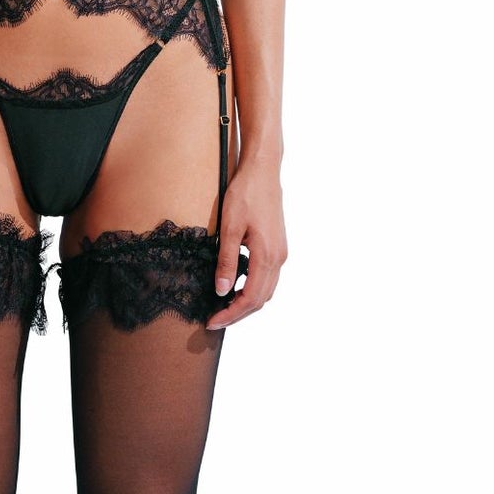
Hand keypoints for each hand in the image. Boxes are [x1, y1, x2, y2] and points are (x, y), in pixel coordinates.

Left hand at [205, 157, 286, 330]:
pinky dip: (252, 289)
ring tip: (223, 307)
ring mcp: (281, 253)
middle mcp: (278, 258)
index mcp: (267, 256)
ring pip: (266, 290)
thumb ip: (226, 260)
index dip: (231, 314)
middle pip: (261, 299)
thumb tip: (222, 291)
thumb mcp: (230, 228)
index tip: (212, 322)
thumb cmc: (245, 195)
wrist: (263, 172)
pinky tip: (235, 286)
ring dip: (246, 302)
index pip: (250, 298)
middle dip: (238, 313)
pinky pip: (267, 277)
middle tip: (215, 319)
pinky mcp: (278, 247)